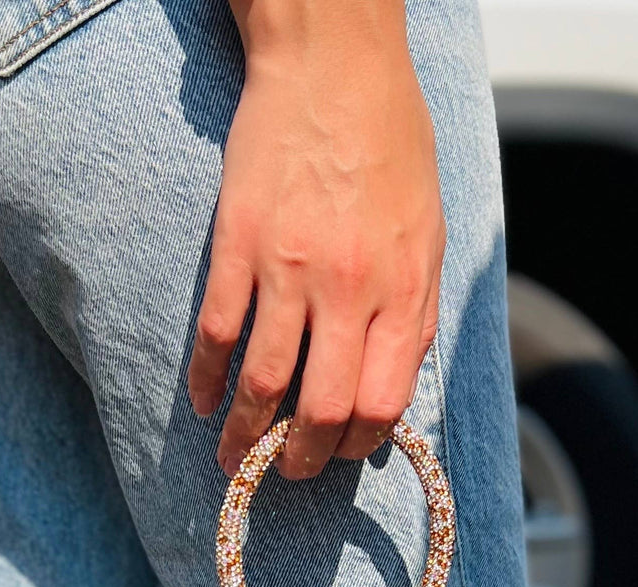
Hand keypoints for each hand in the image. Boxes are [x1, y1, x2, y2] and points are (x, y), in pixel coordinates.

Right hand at [186, 0, 445, 478]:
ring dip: (245, 437)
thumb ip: (418, 310)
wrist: (334, 63)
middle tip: (287, 471)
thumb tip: (398, 380)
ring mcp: (289, 268)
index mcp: (403, 290)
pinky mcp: (238, 244)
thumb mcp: (431, 232)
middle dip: (302, 459)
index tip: (345, 452)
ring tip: (234, 461)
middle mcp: (349, 289)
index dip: (361, 444)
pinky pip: (218, 333)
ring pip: (262, 383)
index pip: (382, 403)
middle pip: (322, 410)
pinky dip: (208, 379)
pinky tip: (205, 402)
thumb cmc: (391, 144)